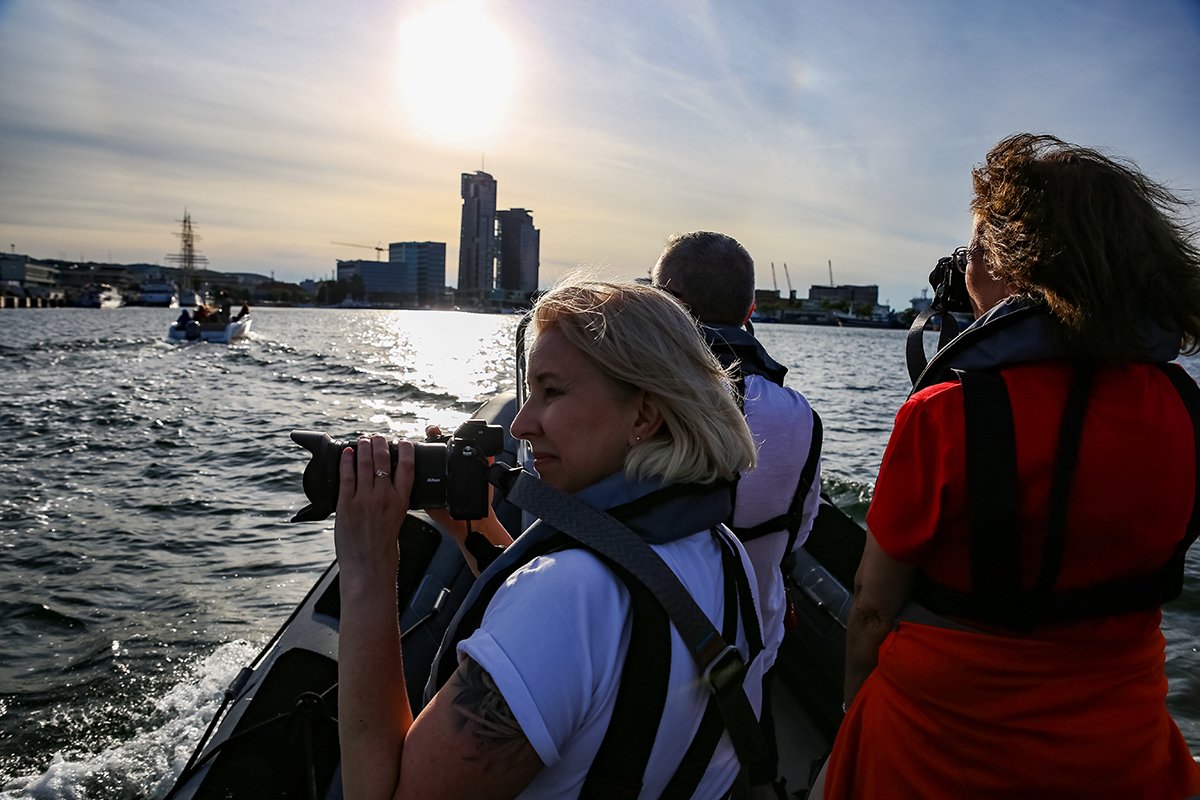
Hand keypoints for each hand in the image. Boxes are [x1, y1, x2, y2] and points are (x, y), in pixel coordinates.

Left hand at [333, 434, 414, 592]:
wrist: (369, 565)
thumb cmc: (384, 547)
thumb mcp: (398, 519)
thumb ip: (394, 501)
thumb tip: (388, 484)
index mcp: (401, 501)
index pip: (407, 467)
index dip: (405, 450)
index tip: (402, 442)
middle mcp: (384, 497)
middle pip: (384, 461)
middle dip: (380, 444)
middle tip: (377, 437)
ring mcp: (364, 500)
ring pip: (365, 464)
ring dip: (364, 448)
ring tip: (363, 440)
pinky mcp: (346, 504)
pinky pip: (346, 477)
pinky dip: (346, 462)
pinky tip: (346, 453)